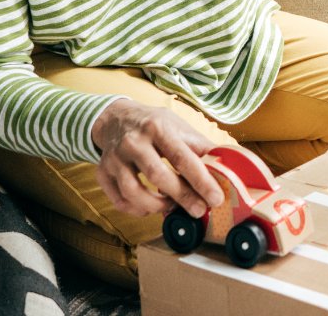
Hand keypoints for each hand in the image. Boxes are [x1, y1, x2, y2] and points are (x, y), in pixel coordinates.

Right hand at [91, 98, 225, 217]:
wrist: (116, 118)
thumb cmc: (154, 124)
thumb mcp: (177, 126)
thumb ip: (198, 146)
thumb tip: (225, 165)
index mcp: (157, 127)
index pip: (182, 157)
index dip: (201, 180)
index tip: (215, 198)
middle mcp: (134, 141)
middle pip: (158, 176)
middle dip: (182, 197)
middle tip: (199, 210)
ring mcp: (115, 158)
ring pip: (134, 192)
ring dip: (156, 206)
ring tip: (172, 207)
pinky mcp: (102, 173)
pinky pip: (119, 200)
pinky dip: (136, 210)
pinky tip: (150, 207)